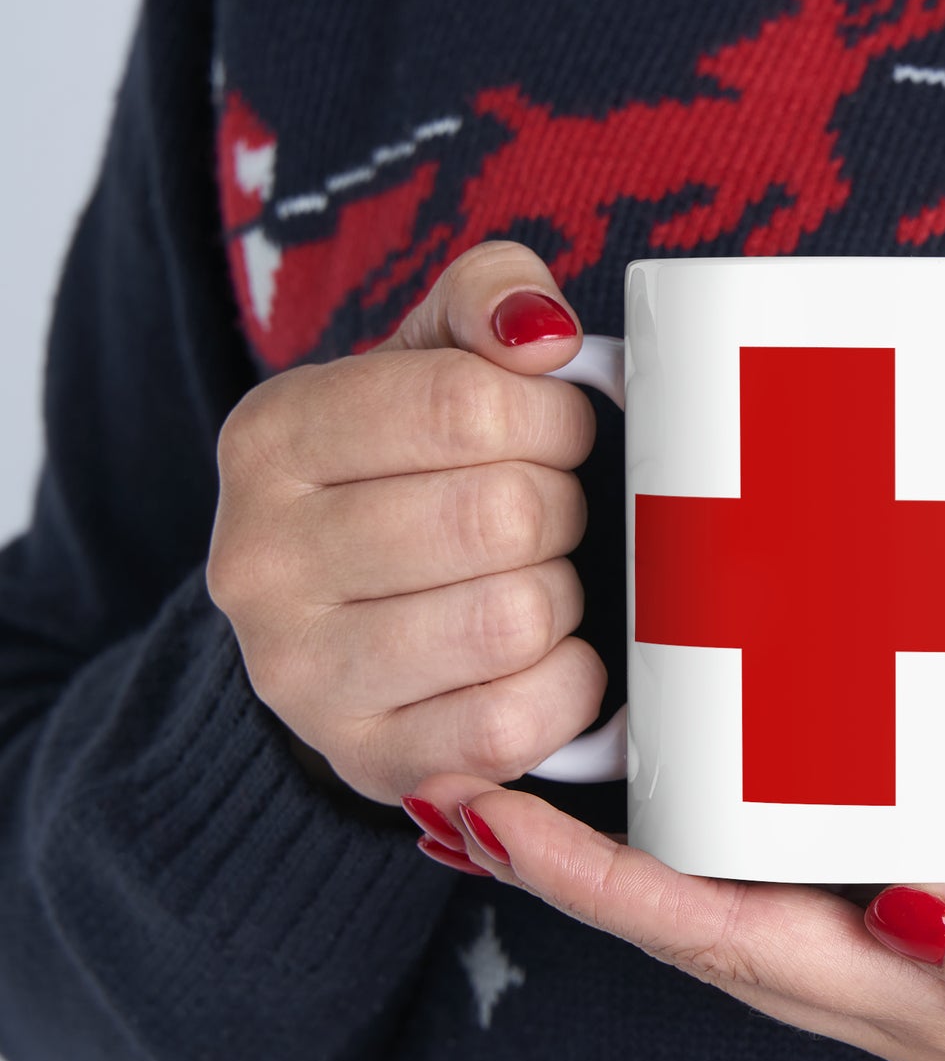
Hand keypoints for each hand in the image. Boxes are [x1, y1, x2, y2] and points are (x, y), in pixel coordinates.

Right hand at [207, 242, 605, 803]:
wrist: (342, 625)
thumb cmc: (407, 478)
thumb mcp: (428, 361)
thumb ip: (486, 300)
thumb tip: (542, 332)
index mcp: (272, 438)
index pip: (466, 405)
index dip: (553, 419)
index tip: (557, 434)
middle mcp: (261, 561)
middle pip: (501, 516)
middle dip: (561, 509)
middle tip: (548, 516)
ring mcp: (303, 676)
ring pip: (513, 619)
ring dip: (561, 597)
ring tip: (536, 583)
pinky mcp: (369, 761)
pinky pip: (513, 725)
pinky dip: (566, 686)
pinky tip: (547, 658)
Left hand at [406, 743, 944, 1060]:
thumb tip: (908, 916)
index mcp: (932, 1000)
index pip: (727, 946)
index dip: (603, 891)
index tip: (493, 821)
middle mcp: (896, 967)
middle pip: (699, 920)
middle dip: (572, 869)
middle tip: (465, 782)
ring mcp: (909, 914)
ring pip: (733, 883)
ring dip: (624, 842)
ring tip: (532, 767)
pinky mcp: (937, 851)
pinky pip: (795, 838)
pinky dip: (714, 807)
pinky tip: (679, 754)